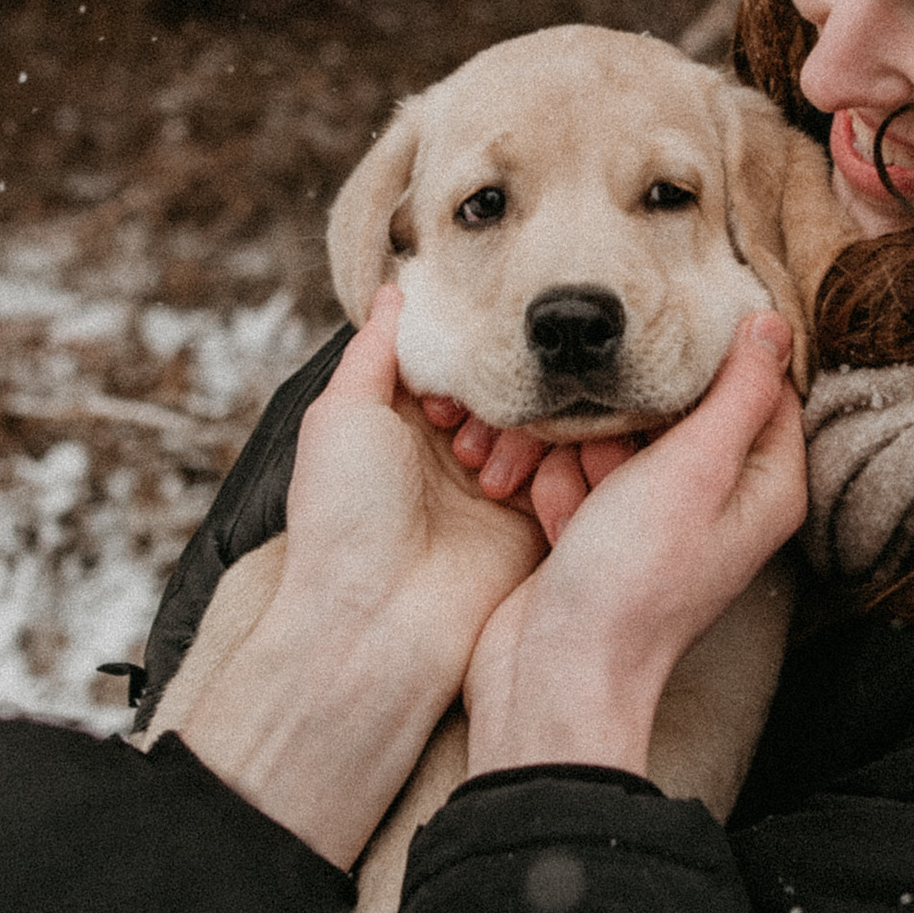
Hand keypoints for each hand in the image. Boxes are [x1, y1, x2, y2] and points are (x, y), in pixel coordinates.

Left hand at [286, 292, 545, 679]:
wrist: (376, 621)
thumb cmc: (344, 516)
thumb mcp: (342, 414)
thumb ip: (375, 349)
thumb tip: (395, 290)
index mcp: (403, 423)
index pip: (455, 359)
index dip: (462, 352)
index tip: (453, 371)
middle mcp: (453, 450)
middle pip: (506, 384)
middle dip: (497, 394)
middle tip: (462, 429)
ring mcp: (499, 486)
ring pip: (543, 419)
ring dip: (522, 434)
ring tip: (485, 473)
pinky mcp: (537, 520)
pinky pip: (572, 467)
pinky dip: (560, 465)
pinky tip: (529, 483)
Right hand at [462, 314, 805, 783]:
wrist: (554, 672)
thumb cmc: (634, 578)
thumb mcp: (696, 468)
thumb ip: (737, 390)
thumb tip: (772, 324)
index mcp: (763, 483)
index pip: (759, 384)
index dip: (709, 357)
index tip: (662, 337)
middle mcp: (716, 496)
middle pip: (672, 404)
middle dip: (620, 412)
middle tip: (596, 436)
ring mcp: (652, 514)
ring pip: (612, 433)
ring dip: (572, 449)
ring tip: (562, 483)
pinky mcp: (597, 528)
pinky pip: (573, 471)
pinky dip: (553, 486)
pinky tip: (546, 517)